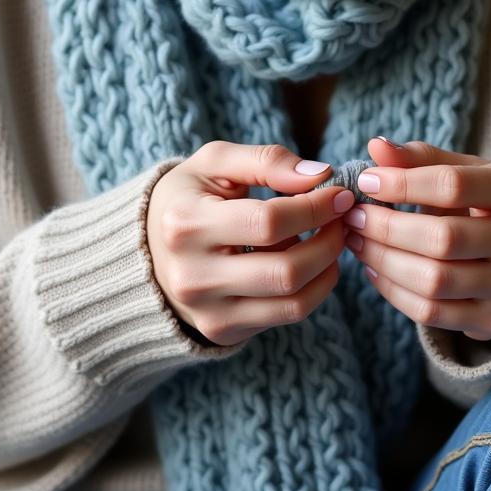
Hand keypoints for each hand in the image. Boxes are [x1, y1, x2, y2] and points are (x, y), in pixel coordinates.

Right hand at [146, 142, 355, 346]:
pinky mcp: (221, 330)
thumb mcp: (215, 163)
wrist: (148, 249)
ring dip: (327, 268)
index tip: (339, 193)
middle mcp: (191, 276)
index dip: (315, 207)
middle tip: (342, 219)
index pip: (269, 222)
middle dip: (329, 242)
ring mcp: (206, 311)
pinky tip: (309, 263)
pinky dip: (313, 288)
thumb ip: (267, 160)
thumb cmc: (190, 197)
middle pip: (286, 270)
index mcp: (185, 224)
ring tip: (329, 240)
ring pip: (293, 301)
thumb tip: (320, 175)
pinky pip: (287, 315)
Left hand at [341, 137, 490, 341]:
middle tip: (353, 217)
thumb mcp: (459, 171)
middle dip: (386, 228)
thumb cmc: (477, 204)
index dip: (402, 184)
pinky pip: (432, 312)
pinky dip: (393, 291)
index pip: (452, 185)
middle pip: (442, 238)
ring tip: (357, 242)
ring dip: (383, 260)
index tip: (365, 182)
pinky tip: (375, 270)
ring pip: (434, 280)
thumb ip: (419, 158)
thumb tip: (376, 146)